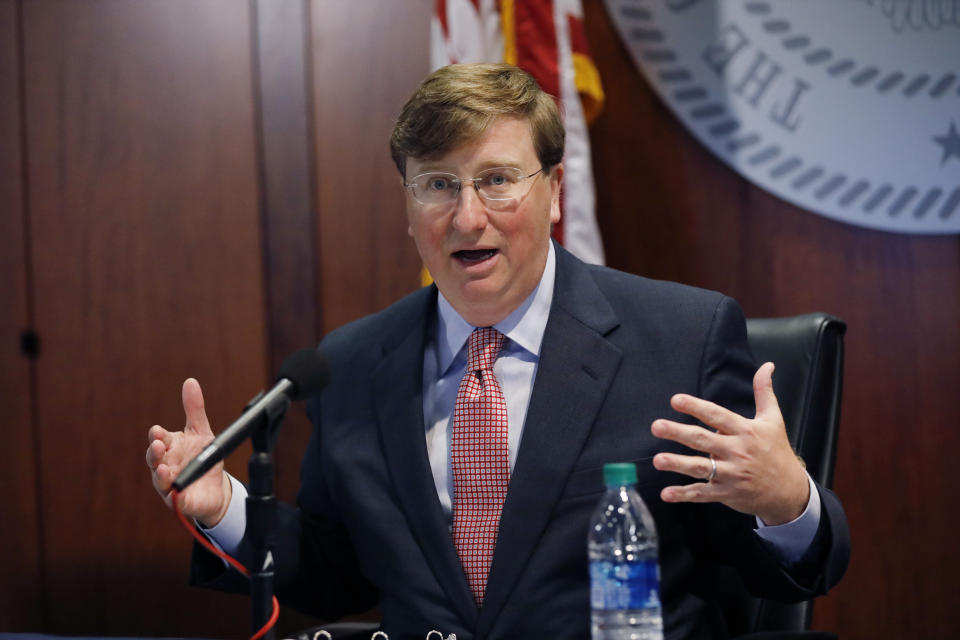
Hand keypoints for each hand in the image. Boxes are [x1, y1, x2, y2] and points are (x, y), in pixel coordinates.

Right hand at [145, 378, 230, 526]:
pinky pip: (176, 499)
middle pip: (154, 459)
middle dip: (155, 452)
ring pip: (160, 480)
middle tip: (159, 445)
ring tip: (164, 469)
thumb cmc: (202, 458)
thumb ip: (194, 409)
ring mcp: (170, 484)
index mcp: (170, 448)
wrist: (216, 487)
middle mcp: (165, 465)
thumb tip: (190, 382)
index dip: (157, 436)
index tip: (158, 431)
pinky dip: (176, 496)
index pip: (159, 439)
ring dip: (160, 474)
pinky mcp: (180, 501)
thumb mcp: (201, 431)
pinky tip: (177, 492)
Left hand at [651, 362, 808, 524]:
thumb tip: (767, 365)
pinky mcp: (726, 493)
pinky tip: (666, 493)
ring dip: (678, 464)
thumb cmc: (777, 452)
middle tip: (657, 426)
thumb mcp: (773, 420)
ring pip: (701, 468)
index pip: (717, 416)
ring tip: (658, 460)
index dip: (696, 407)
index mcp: (745, 431)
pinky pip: (702, 493)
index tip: (675, 400)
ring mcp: (731, 474)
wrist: (789, 491)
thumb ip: (764, 391)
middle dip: (679, 433)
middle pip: (703, 440)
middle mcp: (737, 451)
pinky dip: (684, 494)